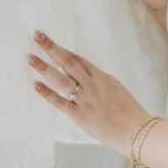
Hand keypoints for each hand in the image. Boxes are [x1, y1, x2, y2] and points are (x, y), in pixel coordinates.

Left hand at [27, 29, 152, 155]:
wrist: (137, 131)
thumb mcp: (117, 91)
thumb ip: (101, 84)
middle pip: (68, 62)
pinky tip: (36, 84)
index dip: (63, 50)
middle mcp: (93, 85)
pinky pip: (61, 102)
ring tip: (30, 57)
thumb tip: (88, 81)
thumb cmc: (130, 114)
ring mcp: (86, 99)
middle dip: (52, 47)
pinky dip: (47, 93)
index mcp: (103, 77)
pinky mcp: (81, 115)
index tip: (50, 41)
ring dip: (45, 67)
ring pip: (62, 79)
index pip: (79, 59)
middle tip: (37, 35)